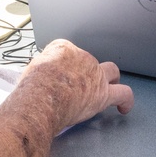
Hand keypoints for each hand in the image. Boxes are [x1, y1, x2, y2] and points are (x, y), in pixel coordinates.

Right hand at [18, 38, 133, 132]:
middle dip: (86, 72)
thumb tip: (37, 80)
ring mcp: (95, 74)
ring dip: (111, 79)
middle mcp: (82, 56)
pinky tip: (124, 108)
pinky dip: (126, 101)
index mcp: (62, 48)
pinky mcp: (103, 93)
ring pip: (111, 72)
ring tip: (110, 87)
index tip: (60, 76)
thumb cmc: (32, 87)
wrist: (42, 97)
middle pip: (89, 62)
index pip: (69, 52)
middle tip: (79, 85)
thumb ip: (39, 71)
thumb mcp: (30, 70)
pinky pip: (123, 94)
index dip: (65, 66)